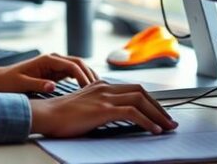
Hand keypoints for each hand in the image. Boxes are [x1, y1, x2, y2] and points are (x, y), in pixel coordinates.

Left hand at [0, 53, 97, 93]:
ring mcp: (53, 65)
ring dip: (87, 76)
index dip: (83, 77)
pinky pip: (72, 73)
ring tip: (98, 91)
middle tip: (100, 90)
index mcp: (46, 60)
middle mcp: (52, 59)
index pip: (71, 65)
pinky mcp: (53, 72)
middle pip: (78, 63)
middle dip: (90, 74)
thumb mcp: (21, 84)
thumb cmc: (7, 82)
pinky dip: (81, 79)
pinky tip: (87, 90)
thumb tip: (53, 86)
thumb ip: (37, 84)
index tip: (90, 90)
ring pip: (77, 67)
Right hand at [29, 80, 177, 136]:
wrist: (46, 115)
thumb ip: (99, 106)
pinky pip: (132, 113)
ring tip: (168, 127)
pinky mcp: (103, 109)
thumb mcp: (84, 106)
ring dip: (158, 114)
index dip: (150, 101)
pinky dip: (148, 121)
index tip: (160, 113)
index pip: (133, 89)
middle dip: (159, 107)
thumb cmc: (61, 115)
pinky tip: (154, 130)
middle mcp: (104, 87)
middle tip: (170, 121)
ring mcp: (104, 97)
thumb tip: (116, 116)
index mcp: (100, 86)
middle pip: (141, 92)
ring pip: (140, 100)